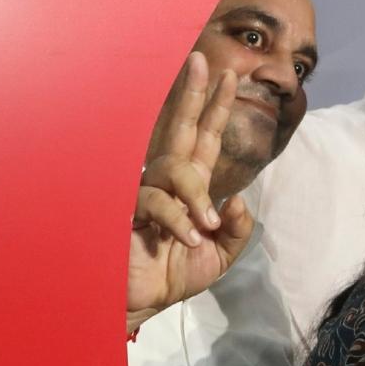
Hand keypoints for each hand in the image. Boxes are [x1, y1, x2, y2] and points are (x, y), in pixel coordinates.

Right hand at [126, 52, 253, 334]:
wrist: (144, 304)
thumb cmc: (175, 274)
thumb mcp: (220, 254)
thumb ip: (237, 228)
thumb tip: (237, 200)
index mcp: (192, 186)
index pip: (207, 139)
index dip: (217, 109)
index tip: (230, 76)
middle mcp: (168, 181)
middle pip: (181, 129)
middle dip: (194, 96)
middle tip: (202, 61)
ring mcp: (146, 192)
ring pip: (174, 169)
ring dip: (194, 196)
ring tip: (206, 226)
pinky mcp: (127, 210)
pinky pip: (156, 201)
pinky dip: (178, 219)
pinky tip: (189, 236)